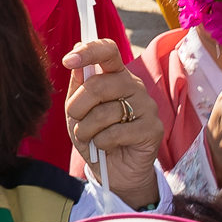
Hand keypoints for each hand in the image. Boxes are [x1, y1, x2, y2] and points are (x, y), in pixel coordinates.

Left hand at [61, 43, 160, 208]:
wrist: (115, 170)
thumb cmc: (95, 136)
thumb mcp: (78, 111)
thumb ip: (78, 85)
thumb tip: (76, 55)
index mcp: (116, 75)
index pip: (108, 51)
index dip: (89, 51)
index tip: (67, 60)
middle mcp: (134, 86)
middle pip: (99, 84)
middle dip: (78, 106)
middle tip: (76, 119)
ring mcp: (147, 106)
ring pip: (105, 112)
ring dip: (87, 130)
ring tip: (91, 137)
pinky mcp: (153, 129)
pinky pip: (115, 133)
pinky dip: (101, 143)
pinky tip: (106, 146)